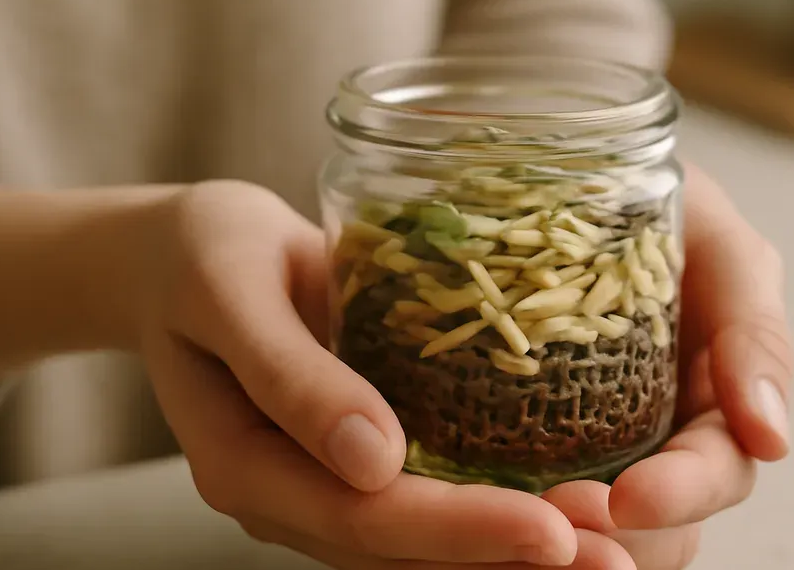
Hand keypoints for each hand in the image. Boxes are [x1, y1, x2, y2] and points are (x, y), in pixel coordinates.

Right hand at [133, 181, 631, 567]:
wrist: (179, 256)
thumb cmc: (199, 254)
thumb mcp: (230, 290)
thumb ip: (292, 375)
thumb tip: (373, 457)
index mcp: (248, 465)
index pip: (367, 518)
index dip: (462, 532)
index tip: (554, 532)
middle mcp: (290, 494)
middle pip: (406, 551)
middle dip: (509, 559)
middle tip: (614, 562)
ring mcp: (322, 483)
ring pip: (422, 542)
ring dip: (510, 552)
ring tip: (610, 551)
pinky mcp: (354, 459)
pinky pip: (427, 501)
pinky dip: (492, 510)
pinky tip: (563, 504)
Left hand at [542, 162, 793, 568]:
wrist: (551, 170)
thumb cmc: (648, 199)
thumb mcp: (719, 245)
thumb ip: (757, 330)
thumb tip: (773, 442)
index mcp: (714, 397)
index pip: (716, 469)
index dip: (682, 494)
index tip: (628, 500)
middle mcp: (657, 433)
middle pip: (658, 523)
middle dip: (614, 532)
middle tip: (557, 516)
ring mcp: (590, 440)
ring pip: (594, 528)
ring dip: (562, 541)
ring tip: (511, 528)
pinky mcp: (518, 438)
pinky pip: (519, 500)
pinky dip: (508, 524)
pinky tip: (477, 522)